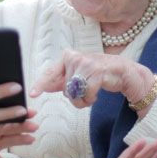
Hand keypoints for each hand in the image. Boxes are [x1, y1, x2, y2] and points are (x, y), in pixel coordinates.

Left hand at [31, 49, 153, 109]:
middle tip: (86, 91)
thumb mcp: (78, 76)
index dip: (41, 84)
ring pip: (75, 93)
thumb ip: (62, 80)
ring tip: (92, 93)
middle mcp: (75, 57)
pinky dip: (91, 99)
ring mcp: (86, 63)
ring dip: (84, 100)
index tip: (32, 94)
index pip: (50, 73)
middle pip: (65, 89)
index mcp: (68, 57)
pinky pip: (87, 95)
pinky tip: (97, 93)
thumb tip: (44, 86)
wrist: (123, 72)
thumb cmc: (99, 74)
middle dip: (75, 97)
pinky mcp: (97, 71)